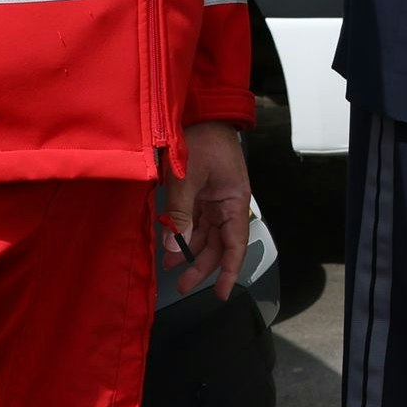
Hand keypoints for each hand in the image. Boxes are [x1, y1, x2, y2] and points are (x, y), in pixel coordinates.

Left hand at [165, 121, 252, 299]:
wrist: (202, 113)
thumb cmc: (203, 140)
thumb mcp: (188, 176)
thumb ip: (181, 211)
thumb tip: (172, 244)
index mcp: (234, 201)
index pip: (235, 244)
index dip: (230, 271)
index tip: (223, 293)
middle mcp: (228, 204)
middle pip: (219, 244)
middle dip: (203, 267)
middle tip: (183, 286)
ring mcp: (215, 200)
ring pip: (206, 235)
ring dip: (190, 251)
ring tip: (171, 267)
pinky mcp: (202, 194)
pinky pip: (195, 221)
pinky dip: (184, 234)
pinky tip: (170, 243)